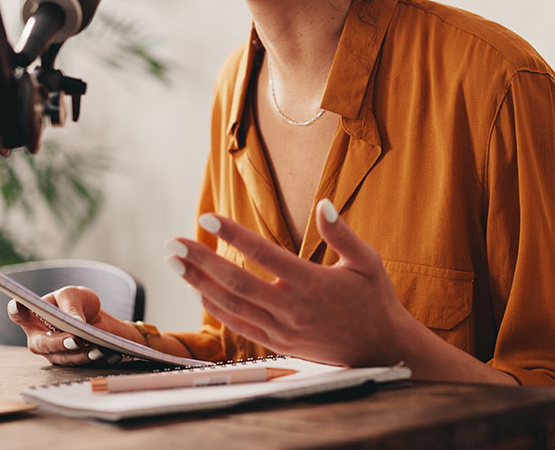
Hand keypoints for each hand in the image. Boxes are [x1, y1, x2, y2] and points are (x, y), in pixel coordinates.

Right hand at [7, 286, 139, 365]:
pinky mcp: (69, 362)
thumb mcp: (74, 295)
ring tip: (99, 348)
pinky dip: (97, 359)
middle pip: (41, 344)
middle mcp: (38, 337)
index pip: (19, 314)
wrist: (95, 317)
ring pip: (63, 358)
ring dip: (82, 355)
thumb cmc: (77, 302)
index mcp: (33, 316)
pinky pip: (81, 365)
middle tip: (75, 339)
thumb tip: (76, 322)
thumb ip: (71, 306)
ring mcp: (52, 353)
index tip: (17, 305)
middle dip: (58, 343)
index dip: (16, 311)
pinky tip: (112, 354)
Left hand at [166, 199, 418, 366]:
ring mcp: (282, 330)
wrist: (382, 350)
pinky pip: (238, 326)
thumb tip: (323, 204)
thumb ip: (342, 234)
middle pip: (236, 283)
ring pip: (231, 306)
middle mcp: (292, 309)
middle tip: (173, 244)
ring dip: (199, 284)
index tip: (207, 217)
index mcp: (312, 283)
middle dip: (200, 262)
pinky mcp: (278, 345)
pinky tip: (198, 291)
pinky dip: (215, 309)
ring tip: (175, 263)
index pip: (264, 254)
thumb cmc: (374, 300)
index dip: (233, 234)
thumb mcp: (367, 261)